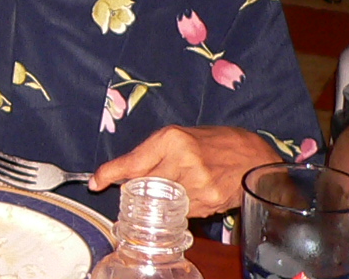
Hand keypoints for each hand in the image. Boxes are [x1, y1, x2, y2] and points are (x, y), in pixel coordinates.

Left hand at [90, 125, 280, 214]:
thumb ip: (150, 153)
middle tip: (142, 187)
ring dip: (162, 199)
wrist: (253, 156)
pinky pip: (182, 211)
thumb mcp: (179, 136)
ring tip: (178, 184)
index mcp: (172, 138)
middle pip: (144, 185)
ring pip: (162, 201)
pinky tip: (193, 192)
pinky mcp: (209, 201)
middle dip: (138, 189)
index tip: (95, 182)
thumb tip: (123, 172)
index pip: (132, 161)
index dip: (110, 173)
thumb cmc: (214, 142)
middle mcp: (183, 159)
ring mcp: (197, 182)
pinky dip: (181, 206)